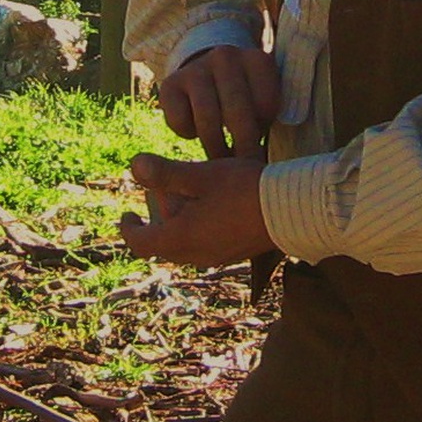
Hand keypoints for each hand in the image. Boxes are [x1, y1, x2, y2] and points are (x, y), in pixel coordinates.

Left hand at [118, 153, 275, 268]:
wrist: (294, 210)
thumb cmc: (244, 190)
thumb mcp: (200, 176)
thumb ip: (165, 173)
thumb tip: (134, 165)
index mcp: (181, 239)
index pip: (141, 244)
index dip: (129, 229)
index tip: (127, 214)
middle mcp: (196, 254)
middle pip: (164, 242)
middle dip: (158, 216)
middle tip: (163, 188)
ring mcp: (218, 256)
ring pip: (185, 242)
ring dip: (179, 219)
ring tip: (189, 189)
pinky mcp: (235, 252)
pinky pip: (205, 243)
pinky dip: (198, 225)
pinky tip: (212, 202)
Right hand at [158, 45, 279, 158]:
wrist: (205, 72)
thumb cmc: (244, 99)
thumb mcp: (262, 102)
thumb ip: (268, 121)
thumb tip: (265, 166)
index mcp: (257, 60)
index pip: (265, 105)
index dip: (263, 134)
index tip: (262, 154)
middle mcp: (226, 57)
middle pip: (236, 113)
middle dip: (241, 149)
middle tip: (242, 172)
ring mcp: (196, 68)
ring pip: (208, 120)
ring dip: (215, 149)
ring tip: (220, 167)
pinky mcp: (170, 83)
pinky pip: (180, 121)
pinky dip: (188, 134)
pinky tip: (195, 134)